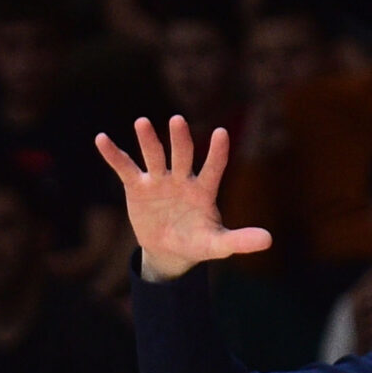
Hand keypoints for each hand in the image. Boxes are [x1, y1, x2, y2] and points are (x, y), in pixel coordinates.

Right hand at [94, 116, 270, 280]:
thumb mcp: (218, 245)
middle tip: (178, 121)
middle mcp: (183, 180)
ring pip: (155, 156)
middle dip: (180, 139)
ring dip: (148, 141)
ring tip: (142, 123)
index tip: (222, 132)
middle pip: (182, 155)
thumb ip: (241, 241)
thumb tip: (270, 240)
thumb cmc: (198, 243)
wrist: (170, 251)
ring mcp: (160, 181)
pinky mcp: (138, 187)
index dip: (217, 152)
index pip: (214, 167)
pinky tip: (101, 139)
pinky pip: (125, 168)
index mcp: (205, 191)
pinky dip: (114, 155)